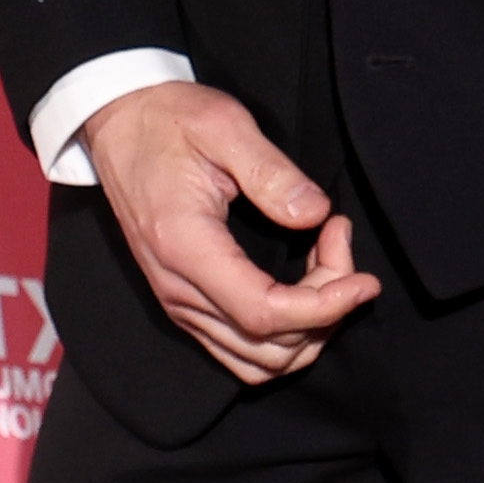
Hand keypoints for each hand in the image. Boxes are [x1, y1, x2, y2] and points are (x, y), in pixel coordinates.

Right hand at [85, 80, 378, 385]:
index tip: (364, 281)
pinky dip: (284, 332)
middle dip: (325, 309)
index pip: (264, 313)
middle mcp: (177, 289)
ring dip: (308, 328)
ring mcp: (178, 302)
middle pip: (268, 345)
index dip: (324, 307)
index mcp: (185, 247)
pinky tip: (303, 285)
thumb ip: (272, 173)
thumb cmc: (167, 121)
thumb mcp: (224, 126)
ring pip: (258, 361)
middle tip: (340, 240)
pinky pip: (241, 350)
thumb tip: (316, 214)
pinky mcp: (185, 303)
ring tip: (328, 263)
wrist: (118, 124)